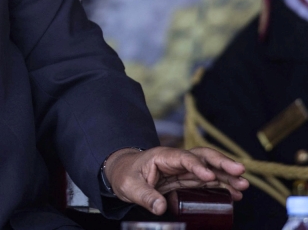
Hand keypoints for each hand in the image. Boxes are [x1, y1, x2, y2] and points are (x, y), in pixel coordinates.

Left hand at [103, 146, 248, 214]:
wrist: (122, 173)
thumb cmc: (125, 175)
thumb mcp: (129, 186)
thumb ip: (144, 196)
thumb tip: (160, 208)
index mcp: (162, 156)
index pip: (183, 158)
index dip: (197, 166)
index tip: (209, 177)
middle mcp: (176, 160)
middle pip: (203, 157)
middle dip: (221, 163)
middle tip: (240, 172)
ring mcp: (184, 169)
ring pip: (209, 169)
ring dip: (227, 176)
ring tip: (243, 186)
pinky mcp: (187, 180)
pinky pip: (207, 181)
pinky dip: (222, 186)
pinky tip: (235, 194)